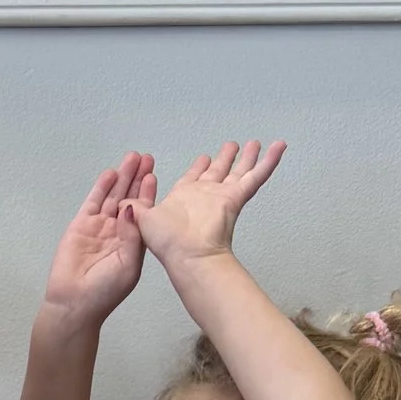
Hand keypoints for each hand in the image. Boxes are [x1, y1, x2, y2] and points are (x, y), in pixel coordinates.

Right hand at [44, 153, 154, 325]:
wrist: (75, 304)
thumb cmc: (105, 292)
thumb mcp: (129, 265)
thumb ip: (133, 237)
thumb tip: (132, 208)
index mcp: (132, 242)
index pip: (143, 212)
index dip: (147, 193)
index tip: (153, 175)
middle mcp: (117, 231)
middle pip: (129, 198)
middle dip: (137, 178)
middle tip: (146, 157)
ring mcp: (99, 227)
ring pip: (112, 196)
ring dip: (122, 177)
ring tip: (132, 157)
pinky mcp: (81, 225)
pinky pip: (93, 202)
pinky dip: (101, 188)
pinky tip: (110, 174)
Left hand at [131, 139, 286, 270]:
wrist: (189, 256)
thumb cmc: (167, 243)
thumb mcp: (142, 220)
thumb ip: (134, 209)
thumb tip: (122, 203)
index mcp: (184, 197)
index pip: (194, 177)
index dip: (199, 168)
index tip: (205, 157)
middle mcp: (205, 196)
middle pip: (219, 172)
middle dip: (225, 159)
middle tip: (233, 146)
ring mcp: (223, 197)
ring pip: (240, 172)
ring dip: (247, 158)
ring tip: (255, 143)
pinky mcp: (236, 198)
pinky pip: (256, 177)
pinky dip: (269, 162)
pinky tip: (279, 147)